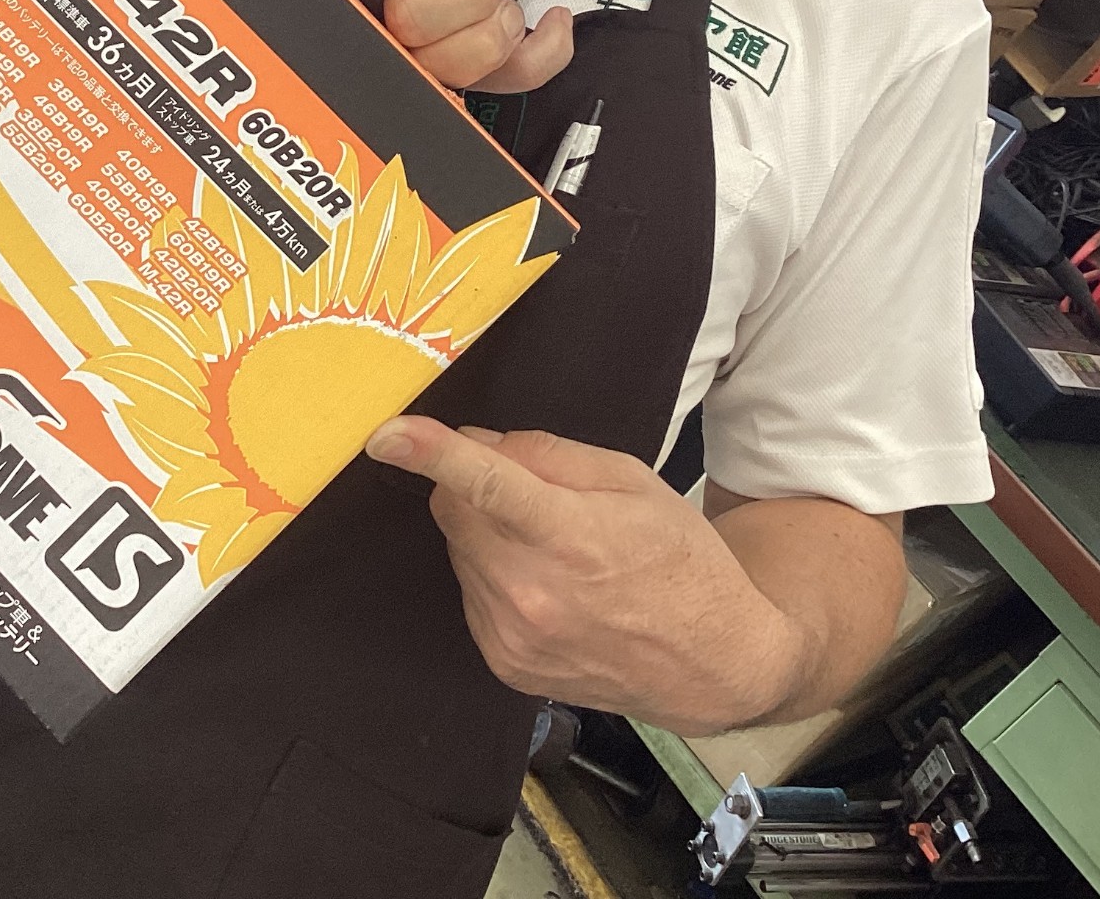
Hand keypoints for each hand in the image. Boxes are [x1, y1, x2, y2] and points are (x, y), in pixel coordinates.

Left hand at [363, 417, 802, 732]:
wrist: (714, 664)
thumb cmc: (682, 562)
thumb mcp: (632, 481)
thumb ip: (548, 454)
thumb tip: (479, 442)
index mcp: (571, 537)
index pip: (484, 485)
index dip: (430, 454)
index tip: (384, 435)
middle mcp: (531, 593)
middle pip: (454, 512)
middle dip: (475, 488)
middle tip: (535, 496)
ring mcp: (513, 637)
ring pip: (460, 552)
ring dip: (487, 536)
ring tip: (557, 552)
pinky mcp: (504, 664)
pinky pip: (472, 594)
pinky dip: (495, 578)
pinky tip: (548, 587)